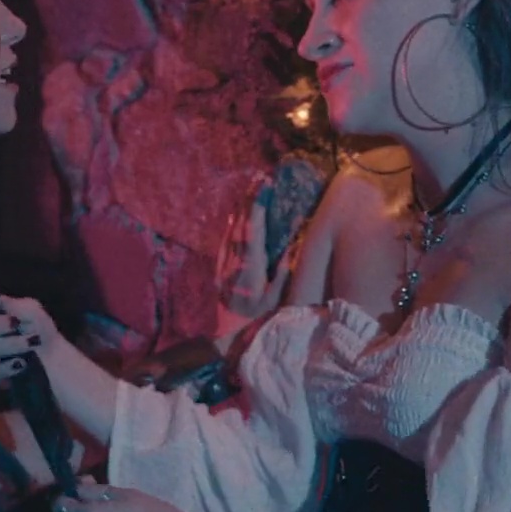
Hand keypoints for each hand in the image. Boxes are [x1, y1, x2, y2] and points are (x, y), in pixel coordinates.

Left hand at [216, 180, 292, 321]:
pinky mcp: (220, 268)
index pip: (254, 229)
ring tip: (249, 190)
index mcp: (251, 266)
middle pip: (242, 224)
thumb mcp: (275, 299)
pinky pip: (225, 241)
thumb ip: (282, 273)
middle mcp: (235, 260)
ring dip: (240, 208)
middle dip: (250, 200)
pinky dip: (230, 226)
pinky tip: (234, 215)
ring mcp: (225, 263)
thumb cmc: (257, 318)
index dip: (258, 207)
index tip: (264, 188)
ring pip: (232, 230)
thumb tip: (290, 246)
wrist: (227, 333)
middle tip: (258, 179)